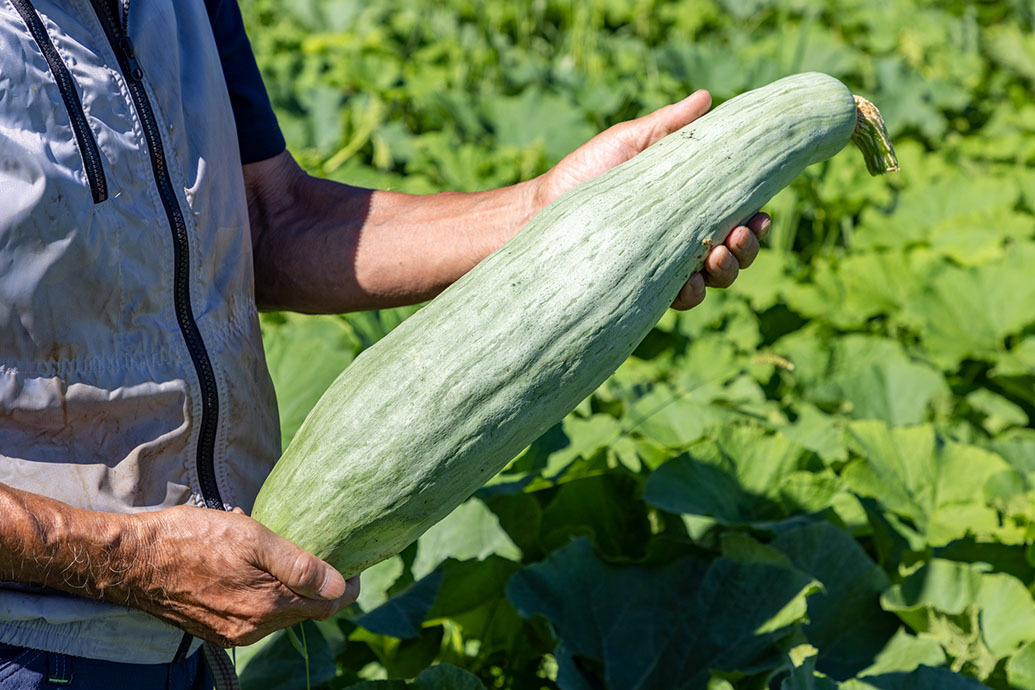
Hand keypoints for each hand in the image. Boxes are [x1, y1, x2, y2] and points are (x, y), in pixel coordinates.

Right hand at [124, 505, 359, 647]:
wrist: (133, 560)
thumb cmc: (191, 539)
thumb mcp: (251, 538)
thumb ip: (298, 565)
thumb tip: (340, 585)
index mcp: (268, 607)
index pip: (328, 606)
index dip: (346, 584)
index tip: (352, 561)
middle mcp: (253, 629)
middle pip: (304, 608)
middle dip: (312, 580)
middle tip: (307, 543)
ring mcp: (233, 633)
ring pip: (279, 610)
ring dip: (282, 582)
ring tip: (268, 547)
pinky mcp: (215, 629)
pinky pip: (253, 612)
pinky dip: (259, 589)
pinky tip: (244, 562)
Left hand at [533, 90, 769, 310]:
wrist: (540, 211)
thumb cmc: (584, 174)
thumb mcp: (628, 143)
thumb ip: (668, 125)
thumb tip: (706, 98)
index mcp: (688, 206)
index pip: (735, 215)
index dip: (755, 221)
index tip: (760, 215)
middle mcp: (682, 239)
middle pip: (735, 252)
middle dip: (748, 249)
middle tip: (740, 236)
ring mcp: (664, 266)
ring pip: (714, 279)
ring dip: (727, 271)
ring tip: (716, 256)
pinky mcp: (643, 289)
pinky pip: (678, 300)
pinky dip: (691, 293)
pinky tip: (690, 283)